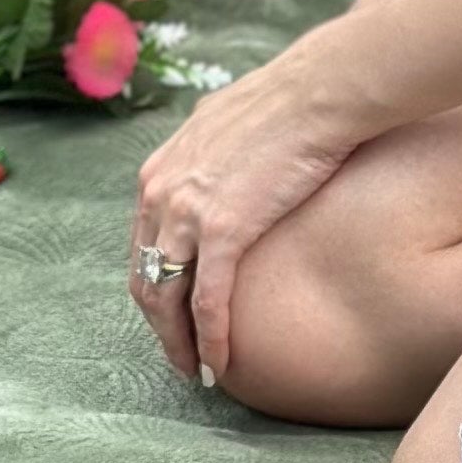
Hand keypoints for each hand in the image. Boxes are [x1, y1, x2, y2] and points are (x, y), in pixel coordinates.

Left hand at [127, 37, 364, 391]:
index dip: (155, 284)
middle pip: (144, 277)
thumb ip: (212, 154)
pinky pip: (208, 302)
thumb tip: (224, 163)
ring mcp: (186, 213)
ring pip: (166, 297)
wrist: (319, 90)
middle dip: (159, 324)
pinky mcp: (222, 231)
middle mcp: (161, 192)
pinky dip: (210, 340)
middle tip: (179, 356)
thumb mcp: (227, 124)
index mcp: (160, 169)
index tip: (174, 312)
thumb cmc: (290, 101)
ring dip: (178, 342)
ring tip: (196, 371)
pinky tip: (221, 366)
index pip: (142, 244)